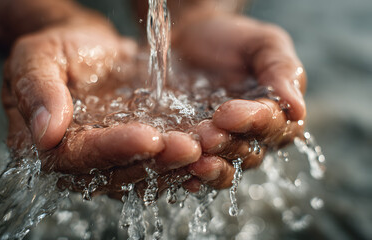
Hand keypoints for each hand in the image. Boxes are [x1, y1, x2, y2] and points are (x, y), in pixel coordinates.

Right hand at [1, 19, 201, 194]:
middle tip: (191, 148)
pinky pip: (158, 163)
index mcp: (50, 145)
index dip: (114, 149)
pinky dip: (183, 162)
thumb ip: (37, 90)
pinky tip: (209, 155)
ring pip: (143, 174)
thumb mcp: (37, 57)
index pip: (80, 158)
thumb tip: (45, 133)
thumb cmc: (58, 49)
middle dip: (156, 162)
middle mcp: (81, 161)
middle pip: (117, 173)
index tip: (148, 137)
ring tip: (207, 150)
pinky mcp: (133, 152)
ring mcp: (110, 159)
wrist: (85, 48)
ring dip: (176, 166)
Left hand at [172, 13, 305, 189]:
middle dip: (228, 145)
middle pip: (247, 154)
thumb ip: (282, 70)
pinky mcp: (192, 150)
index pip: (274, 127)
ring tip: (194, 156)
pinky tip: (181, 174)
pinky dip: (188, 175)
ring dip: (210, 166)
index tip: (230, 112)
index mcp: (274, 113)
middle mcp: (250, 137)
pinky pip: (193, 170)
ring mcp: (220, 147)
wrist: (190, 38)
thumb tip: (299, 109)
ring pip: (222, 168)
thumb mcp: (263, 44)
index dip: (255, 123)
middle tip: (208, 134)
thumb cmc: (232, 39)